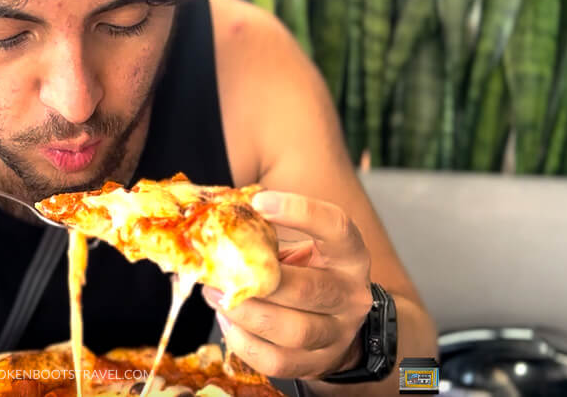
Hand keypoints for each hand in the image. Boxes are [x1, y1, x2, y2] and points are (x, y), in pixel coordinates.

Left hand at [202, 191, 371, 379]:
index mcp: (349, 256)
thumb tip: (214, 224)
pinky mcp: (319, 365)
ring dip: (246, 314)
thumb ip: (267, 237)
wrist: (338, 323)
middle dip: (261, 281)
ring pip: (294, 331)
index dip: (300, 212)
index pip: (337, 228)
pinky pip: (278, 362)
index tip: (260, 202)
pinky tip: (227, 322)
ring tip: (215, 296)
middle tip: (221, 270)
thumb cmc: (307, 274)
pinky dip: (245, 343)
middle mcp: (352, 296)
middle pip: (311, 290)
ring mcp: (339, 335)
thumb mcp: (299, 248)